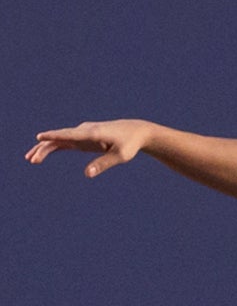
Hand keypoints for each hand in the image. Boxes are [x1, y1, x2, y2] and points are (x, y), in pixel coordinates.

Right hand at [25, 121, 165, 175]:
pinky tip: (40, 155)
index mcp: (93, 133)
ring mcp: (81, 134)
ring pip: (58, 140)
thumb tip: (87, 174)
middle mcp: (84, 131)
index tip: (40, 137)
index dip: (55, 135)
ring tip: (31, 160)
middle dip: (44, 147)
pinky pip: (63, 142)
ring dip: (44, 149)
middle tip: (32, 159)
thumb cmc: (130, 144)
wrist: (135, 132)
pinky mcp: (82, 138)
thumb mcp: (121, 156)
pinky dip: (52, 148)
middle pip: (60, 138)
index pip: (70, 134)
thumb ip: (103, 164)